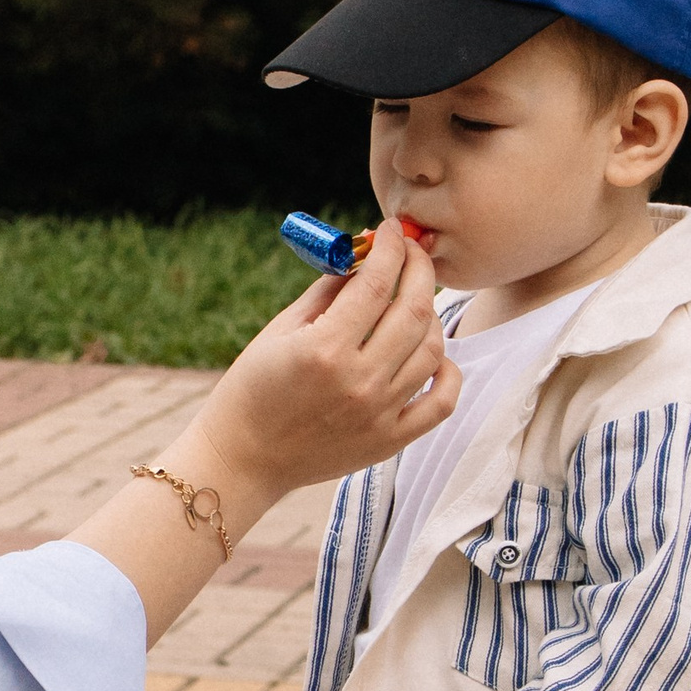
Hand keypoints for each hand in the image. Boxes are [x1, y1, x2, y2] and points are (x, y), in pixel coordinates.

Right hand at [199, 219, 455, 504]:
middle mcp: (359, 381)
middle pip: (415, 310)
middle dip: (420, 269)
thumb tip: (365, 257)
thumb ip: (328, 292)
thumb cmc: (252, 389)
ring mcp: (379, 414)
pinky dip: (447, 372)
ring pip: (432, 350)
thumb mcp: (280, 331)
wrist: (244, 459)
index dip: (392, 248)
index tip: (394, 231)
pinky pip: (441, 402)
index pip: (378, 283)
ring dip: (431, 315)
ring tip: (415, 302)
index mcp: (325, 349)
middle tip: (414, 254)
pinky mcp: (389, 441)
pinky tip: (433, 354)